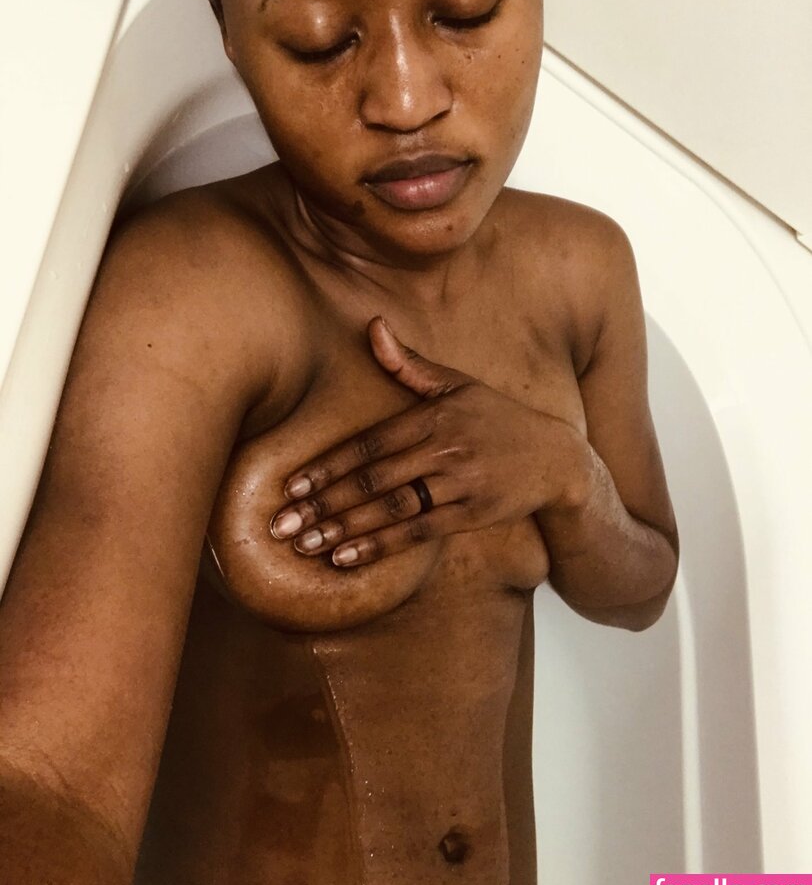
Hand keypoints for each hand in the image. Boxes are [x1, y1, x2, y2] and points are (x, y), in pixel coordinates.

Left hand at [269, 316, 584, 566]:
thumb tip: (371, 326)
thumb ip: (410, 364)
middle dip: (325, 504)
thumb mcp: (457, 384)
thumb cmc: (497, 417)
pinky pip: (418, 534)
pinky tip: (346, 558)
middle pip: (374, 481)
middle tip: (282, 524)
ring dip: (346, 530)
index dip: (329, 466)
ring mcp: (460, 485)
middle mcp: (445, 451)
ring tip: (305, 545)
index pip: (371, 444)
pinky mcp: (472, 516)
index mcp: (434, 417)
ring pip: (393, 510)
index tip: (292, 485)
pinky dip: (380, 547)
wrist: (556, 458)